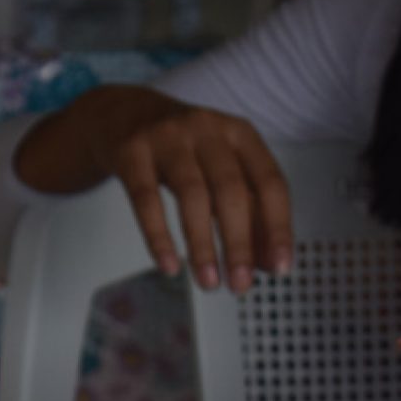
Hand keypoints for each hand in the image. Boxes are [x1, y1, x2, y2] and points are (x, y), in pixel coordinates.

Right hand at [17, 85, 292, 292]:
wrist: (122, 115)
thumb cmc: (183, 151)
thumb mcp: (219, 170)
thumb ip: (246, 210)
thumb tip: (266, 263)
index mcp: (240, 134)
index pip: (269, 183)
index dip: (278, 227)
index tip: (279, 268)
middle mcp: (208, 129)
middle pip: (231, 191)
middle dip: (239, 244)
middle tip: (240, 285)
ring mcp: (168, 138)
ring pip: (192, 195)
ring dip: (202, 245)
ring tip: (208, 283)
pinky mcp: (132, 152)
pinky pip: (145, 199)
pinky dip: (158, 236)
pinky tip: (168, 265)